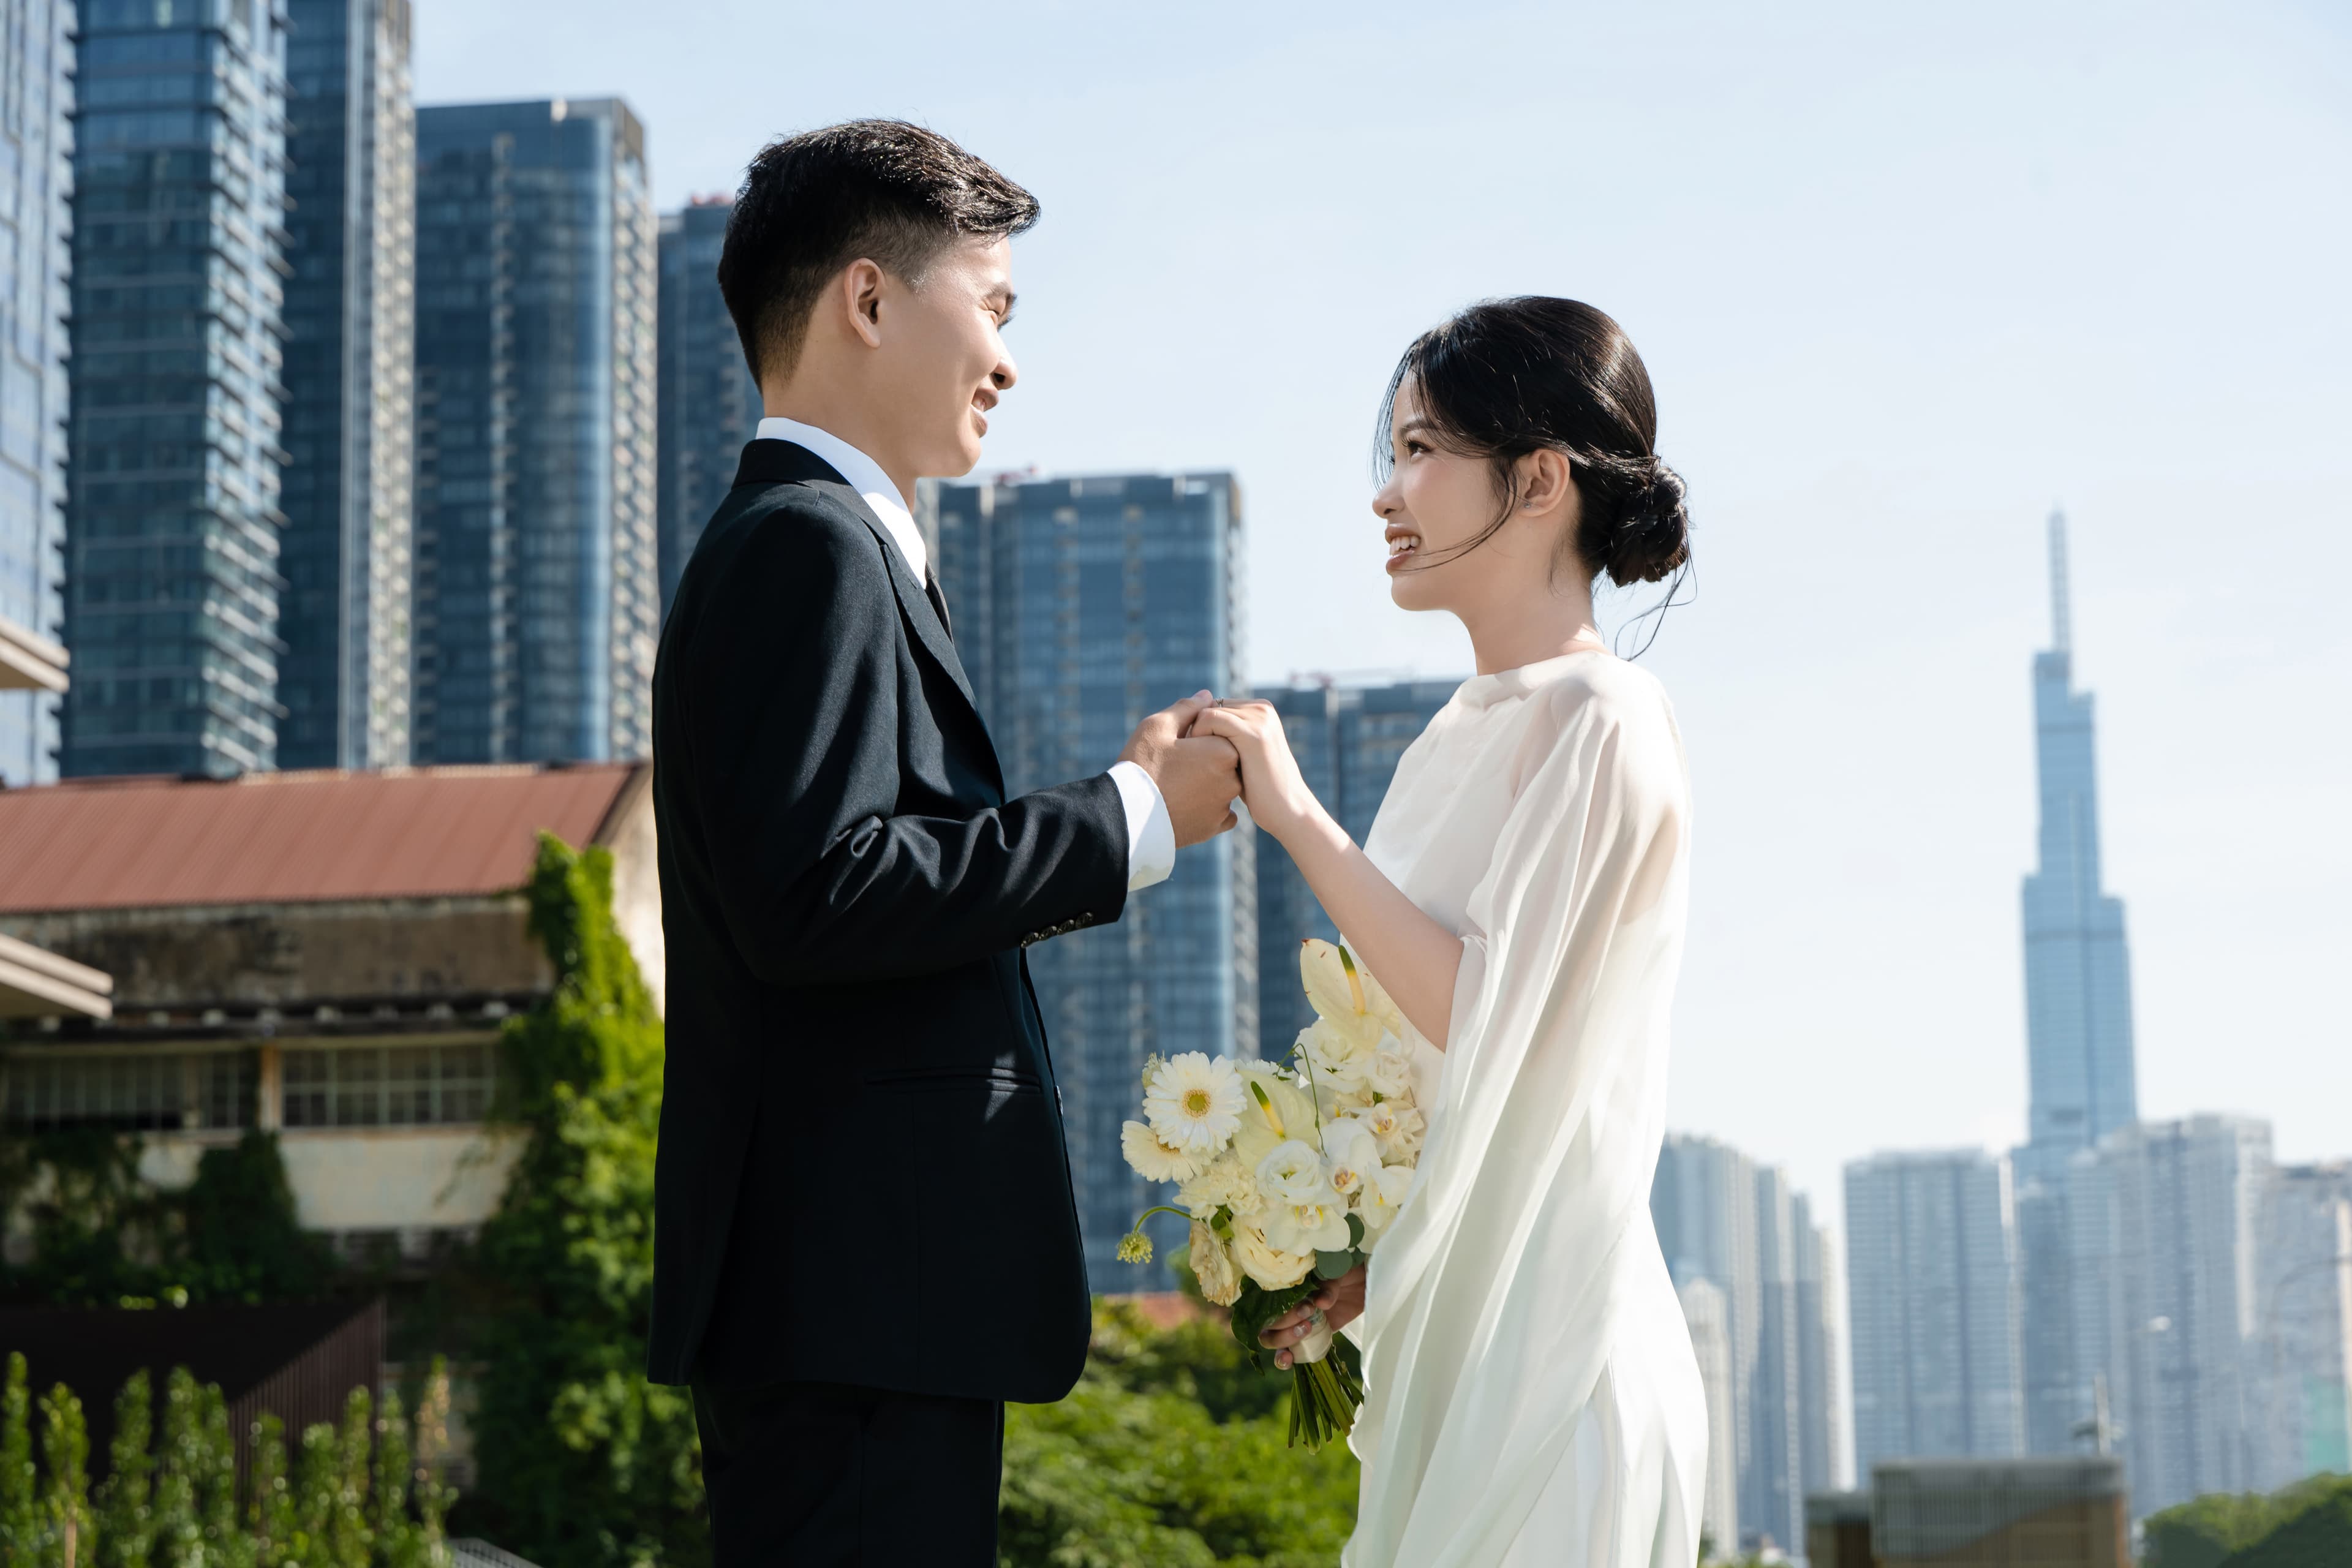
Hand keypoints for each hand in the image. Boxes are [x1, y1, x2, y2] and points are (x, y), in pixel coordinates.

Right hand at [1118, 691, 1241, 847]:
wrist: (1128, 816)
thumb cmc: (1142, 766)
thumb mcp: (1158, 727)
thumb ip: (1186, 708)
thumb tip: (1208, 696)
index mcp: (1224, 750)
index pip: (1221, 734)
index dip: (1198, 736)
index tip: (1178, 744)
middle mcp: (1232, 779)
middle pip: (1224, 760)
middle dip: (1206, 759)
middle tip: (1175, 765)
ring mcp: (1224, 806)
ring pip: (1223, 786)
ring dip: (1208, 783)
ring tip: (1177, 785)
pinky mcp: (1214, 827)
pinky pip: (1221, 813)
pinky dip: (1209, 808)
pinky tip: (1188, 804)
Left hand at [1186, 699, 1321, 842]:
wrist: (1288, 811)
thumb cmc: (1260, 791)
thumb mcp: (1242, 755)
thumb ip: (1227, 736)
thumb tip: (1192, 726)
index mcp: (1260, 710)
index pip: (1214, 705)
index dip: (1200, 729)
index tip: (1194, 755)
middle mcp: (1261, 708)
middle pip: (1207, 706)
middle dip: (1196, 731)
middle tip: (1195, 762)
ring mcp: (1259, 718)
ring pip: (1205, 712)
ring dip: (1195, 738)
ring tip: (1201, 765)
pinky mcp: (1252, 733)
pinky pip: (1209, 720)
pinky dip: (1198, 739)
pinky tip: (1203, 764)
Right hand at [1259, 1265, 1366, 1369]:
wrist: (1362, 1283)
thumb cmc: (1343, 1272)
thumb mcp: (1335, 1274)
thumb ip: (1328, 1287)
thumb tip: (1321, 1302)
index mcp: (1286, 1288)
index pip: (1267, 1303)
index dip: (1281, 1310)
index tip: (1306, 1307)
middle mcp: (1286, 1307)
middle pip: (1268, 1324)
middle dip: (1284, 1326)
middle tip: (1307, 1320)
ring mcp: (1295, 1324)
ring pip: (1273, 1339)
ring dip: (1282, 1341)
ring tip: (1304, 1333)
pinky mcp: (1309, 1338)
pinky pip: (1291, 1352)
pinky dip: (1287, 1359)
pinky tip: (1289, 1360)